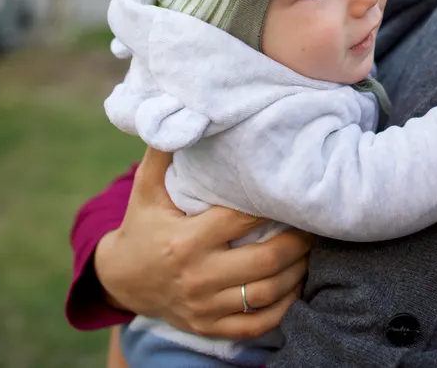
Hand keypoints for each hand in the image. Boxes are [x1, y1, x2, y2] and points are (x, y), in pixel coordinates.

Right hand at [94, 146, 311, 338]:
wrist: (122, 280)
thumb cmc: (143, 224)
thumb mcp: (146, 188)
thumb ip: (165, 151)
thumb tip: (184, 109)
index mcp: (184, 241)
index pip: (240, 221)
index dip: (271, 205)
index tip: (292, 191)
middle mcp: (196, 276)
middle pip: (264, 261)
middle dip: (298, 241)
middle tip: (315, 223)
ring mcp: (204, 306)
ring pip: (266, 294)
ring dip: (297, 273)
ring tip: (313, 251)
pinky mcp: (210, 327)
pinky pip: (257, 324)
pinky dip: (283, 308)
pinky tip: (296, 286)